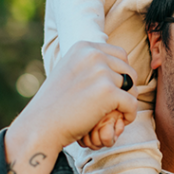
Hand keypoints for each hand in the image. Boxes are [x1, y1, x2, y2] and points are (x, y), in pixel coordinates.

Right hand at [4, 42, 138, 173]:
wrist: (41, 125)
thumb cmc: (55, 104)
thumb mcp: (70, 72)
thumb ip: (90, 64)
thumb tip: (118, 62)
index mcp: (84, 47)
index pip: (120, 55)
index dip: (121, 74)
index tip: (111, 91)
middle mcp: (94, 55)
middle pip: (129, 70)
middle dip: (126, 89)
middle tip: (115, 106)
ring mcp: (101, 72)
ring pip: (132, 87)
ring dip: (126, 103)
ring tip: (113, 115)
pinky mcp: (108, 92)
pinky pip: (132, 103)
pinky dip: (129, 115)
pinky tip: (118, 122)